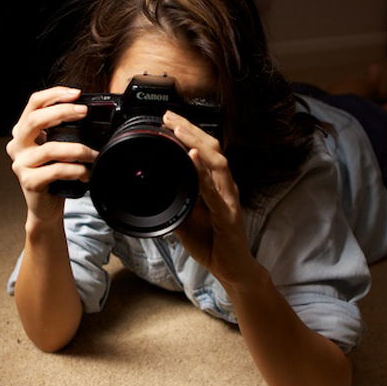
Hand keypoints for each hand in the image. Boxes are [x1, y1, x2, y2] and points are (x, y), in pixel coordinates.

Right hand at [6, 87, 98, 224]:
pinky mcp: (29, 181)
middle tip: (84, 112)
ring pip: (50, 148)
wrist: (47, 207)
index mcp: (24, 132)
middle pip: (35, 119)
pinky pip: (55, 170)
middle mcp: (18, 145)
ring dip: (78, 149)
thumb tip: (90, 116)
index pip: (34, 103)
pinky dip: (76, 170)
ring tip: (94, 154)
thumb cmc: (56, 176)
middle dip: (62, 112)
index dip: (54, 94)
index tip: (77, 94)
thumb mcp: (59, 148)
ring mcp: (21, 163)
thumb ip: (65, 131)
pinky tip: (86, 173)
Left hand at [162, 111, 261, 285]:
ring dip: (196, 143)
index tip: (169, 119)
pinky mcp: (228, 215)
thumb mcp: (186, 216)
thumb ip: (176, 199)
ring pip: (216, 162)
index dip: (189, 133)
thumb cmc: (213, 242)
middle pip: (212, 149)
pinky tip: (192, 159)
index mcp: (216, 185)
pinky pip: (214, 190)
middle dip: (190, 130)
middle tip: (170, 116)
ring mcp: (229, 199)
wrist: (231, 269)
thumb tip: (155, 187)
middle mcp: (226, 187)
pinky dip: (202, 172)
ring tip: (178, 129)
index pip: (205, 151)